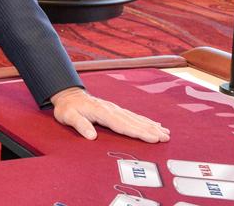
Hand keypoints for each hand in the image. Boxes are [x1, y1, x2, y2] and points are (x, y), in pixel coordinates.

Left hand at [50, 87, 169, 143]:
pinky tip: (154, 124)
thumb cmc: (67, 108)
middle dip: (151, 130)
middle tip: (166, 138)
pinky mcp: (115, 110)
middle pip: (134, 122)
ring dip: (151, 125)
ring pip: (136, 118)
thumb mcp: (68, 116)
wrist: (68, 95)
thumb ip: (80, 125)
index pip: (123, 125)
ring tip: (166, 132)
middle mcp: (112, 110)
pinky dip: (145, 120)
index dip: (138, 132)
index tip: (152, 138)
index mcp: (102, 112)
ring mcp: (115, 109)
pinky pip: (133, 116)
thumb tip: (91, 136)